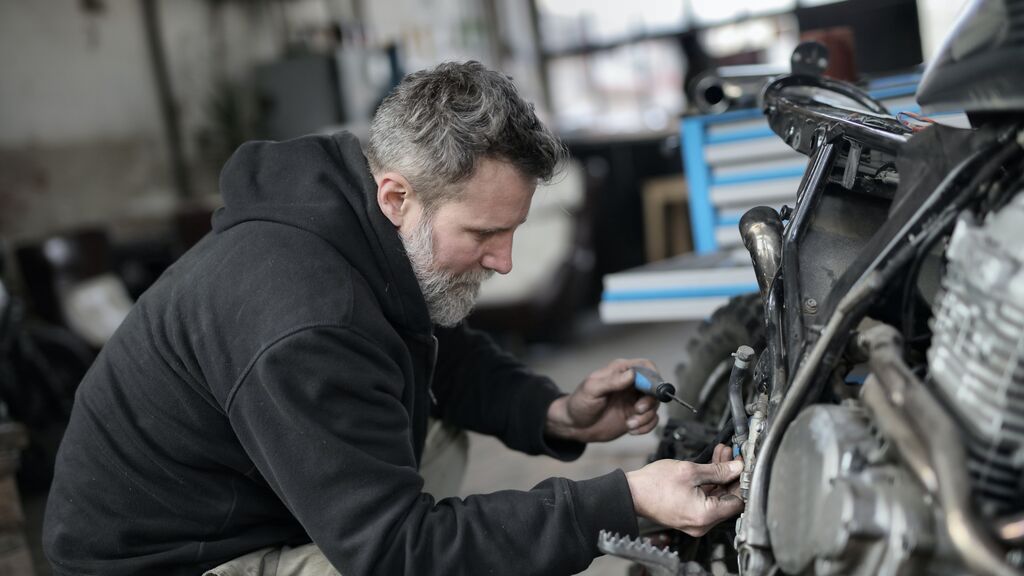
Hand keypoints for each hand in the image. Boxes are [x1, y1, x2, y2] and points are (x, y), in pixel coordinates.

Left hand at [544, 358, 658, 442]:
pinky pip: (651, 420)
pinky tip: (632, 429)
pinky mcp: (635, 416)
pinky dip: (646, 427)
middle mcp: (630, 385)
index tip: (650, 391)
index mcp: (620, 371)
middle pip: (654, 387)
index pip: (646, 367)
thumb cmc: (579, 403)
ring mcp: (634, 401)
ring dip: (646, 417)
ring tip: (630, 424)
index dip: (653, 377)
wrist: (574, 425)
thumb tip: (631, 374)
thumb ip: (612, 381)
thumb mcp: (592, 389)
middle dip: (650, 401)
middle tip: (637, 410)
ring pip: (654, 405)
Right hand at [625, 448, 743, 535]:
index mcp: (706, 515)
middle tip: (731, 455)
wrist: (632, 493)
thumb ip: (717, 470)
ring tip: (721, 453)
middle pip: (728, 499)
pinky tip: (710, 465)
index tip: (742, 465)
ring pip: (717, 497)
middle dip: (730, 475)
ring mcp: (696, 521)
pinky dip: (709, 483)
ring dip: (720, 476)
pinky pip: (706, 499)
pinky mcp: (689, 515)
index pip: (738, 502)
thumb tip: (736, 467)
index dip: (741, 481)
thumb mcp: (689, 471)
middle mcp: (703, 523)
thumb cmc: (654, 484)